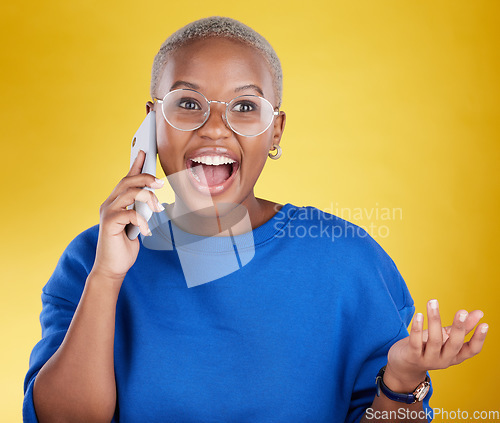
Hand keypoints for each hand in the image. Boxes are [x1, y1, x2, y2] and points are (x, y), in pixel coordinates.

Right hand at [92, 150, 164, 281]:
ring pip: (129, 193)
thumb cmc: (124, 246)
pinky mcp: (108, 223)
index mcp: (116, 202)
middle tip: (160, 183)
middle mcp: (109, 203)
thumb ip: (140, 210)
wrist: (112, 267)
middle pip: (127, 181)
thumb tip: (152, 199)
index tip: (145, 152)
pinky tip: (146, 231)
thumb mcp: (136, 224)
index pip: (126, 178)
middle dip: (145, 177)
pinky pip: (130, 214)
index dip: (135, 164)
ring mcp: (107, 212)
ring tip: (157, 209)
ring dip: (147, 198)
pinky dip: (142, 221)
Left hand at [385, 299, 487, 391]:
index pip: (471, 350)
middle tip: (461, 311)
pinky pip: (416, 342)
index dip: (479, 339)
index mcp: (454, 356)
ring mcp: (428, 360)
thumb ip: (461, 327)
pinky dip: (417, 328)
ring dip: (434, 319)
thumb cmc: (428, 347)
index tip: (485, 324)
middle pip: (454, 345)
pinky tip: (419, 315)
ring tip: (433, 302)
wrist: (404, 365)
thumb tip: (480, 313)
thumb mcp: (445, 337)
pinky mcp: (412, 356)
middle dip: (459, 328)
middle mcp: (444, 360)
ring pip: (434, 340)